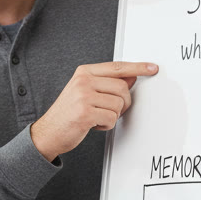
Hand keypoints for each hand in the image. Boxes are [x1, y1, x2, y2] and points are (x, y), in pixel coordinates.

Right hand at [30, 61, 158, 161]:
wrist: (48, 132)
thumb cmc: (68, 113)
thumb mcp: (85, 92)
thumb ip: (107, 84)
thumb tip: (131, 78)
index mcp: (84, 73)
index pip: (117, 67)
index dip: (137, 67)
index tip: (151, 68)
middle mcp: (83, 81)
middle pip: (122, 87)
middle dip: (123, 102)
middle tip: (110, 110)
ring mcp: (83, 96)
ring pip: (118, 104)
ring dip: (113, 116)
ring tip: (97, 117)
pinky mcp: (85, 113)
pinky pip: (111, 118)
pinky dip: (107, 125)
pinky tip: (94, 124)